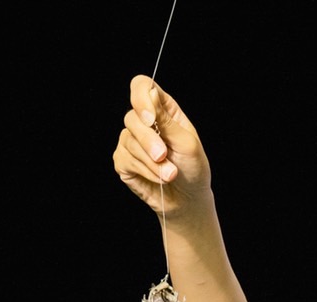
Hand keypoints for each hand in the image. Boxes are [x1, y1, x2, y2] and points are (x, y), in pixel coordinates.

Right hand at [113, 76, 209, 216]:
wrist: (188, 199)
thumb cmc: (192, 168)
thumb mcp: (186, 142)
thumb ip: (166, 120)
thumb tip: (149, 93)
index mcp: (162, 109)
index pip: (141, 87)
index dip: (140, 97)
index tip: (150, 118)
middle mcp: (144, 122)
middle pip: (132, 118)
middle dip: (149, 140)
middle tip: (164, 156)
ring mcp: (131, 141)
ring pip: (129, 141)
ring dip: (151, 162)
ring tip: (170, 174)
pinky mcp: (124, 161)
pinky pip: (125, 160)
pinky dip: (145, 171)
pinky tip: (158, 178)